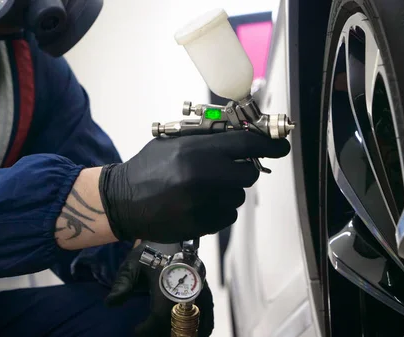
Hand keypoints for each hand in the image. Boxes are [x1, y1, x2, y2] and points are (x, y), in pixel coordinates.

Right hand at [99, 131, 289, 242]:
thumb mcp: (174, 142)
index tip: (282, 145)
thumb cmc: (148, 168)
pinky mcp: (201, 225)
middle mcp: (203, 176)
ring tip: (203, 189)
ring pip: (238, 196)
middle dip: (241, 169)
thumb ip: (207, 138)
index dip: (270, 144)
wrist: (122, 201)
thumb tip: (242, 133)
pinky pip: (228, 216)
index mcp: (196, 150)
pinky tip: (199, 204)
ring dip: (228, 191)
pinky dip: (219, 210)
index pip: (247, 143)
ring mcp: (203, 203)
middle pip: (249, 172)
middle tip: (225, 170)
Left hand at [106, 242, 213, 336]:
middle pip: (178, 323)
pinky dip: (205, 321)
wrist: (170, 229)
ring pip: (198, 318)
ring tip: (181, 336)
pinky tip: (201, 331)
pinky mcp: (204, 285)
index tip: (135, 331)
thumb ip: (121, 286)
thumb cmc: (149, 249)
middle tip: (154, 334)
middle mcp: (185, 291)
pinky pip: (208, 308)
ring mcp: (198, 288)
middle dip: (168, 332)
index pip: (157, 319)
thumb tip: (110, 304)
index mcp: (166, 288)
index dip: (146, 330)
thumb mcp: (131, 265)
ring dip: (190, 330)